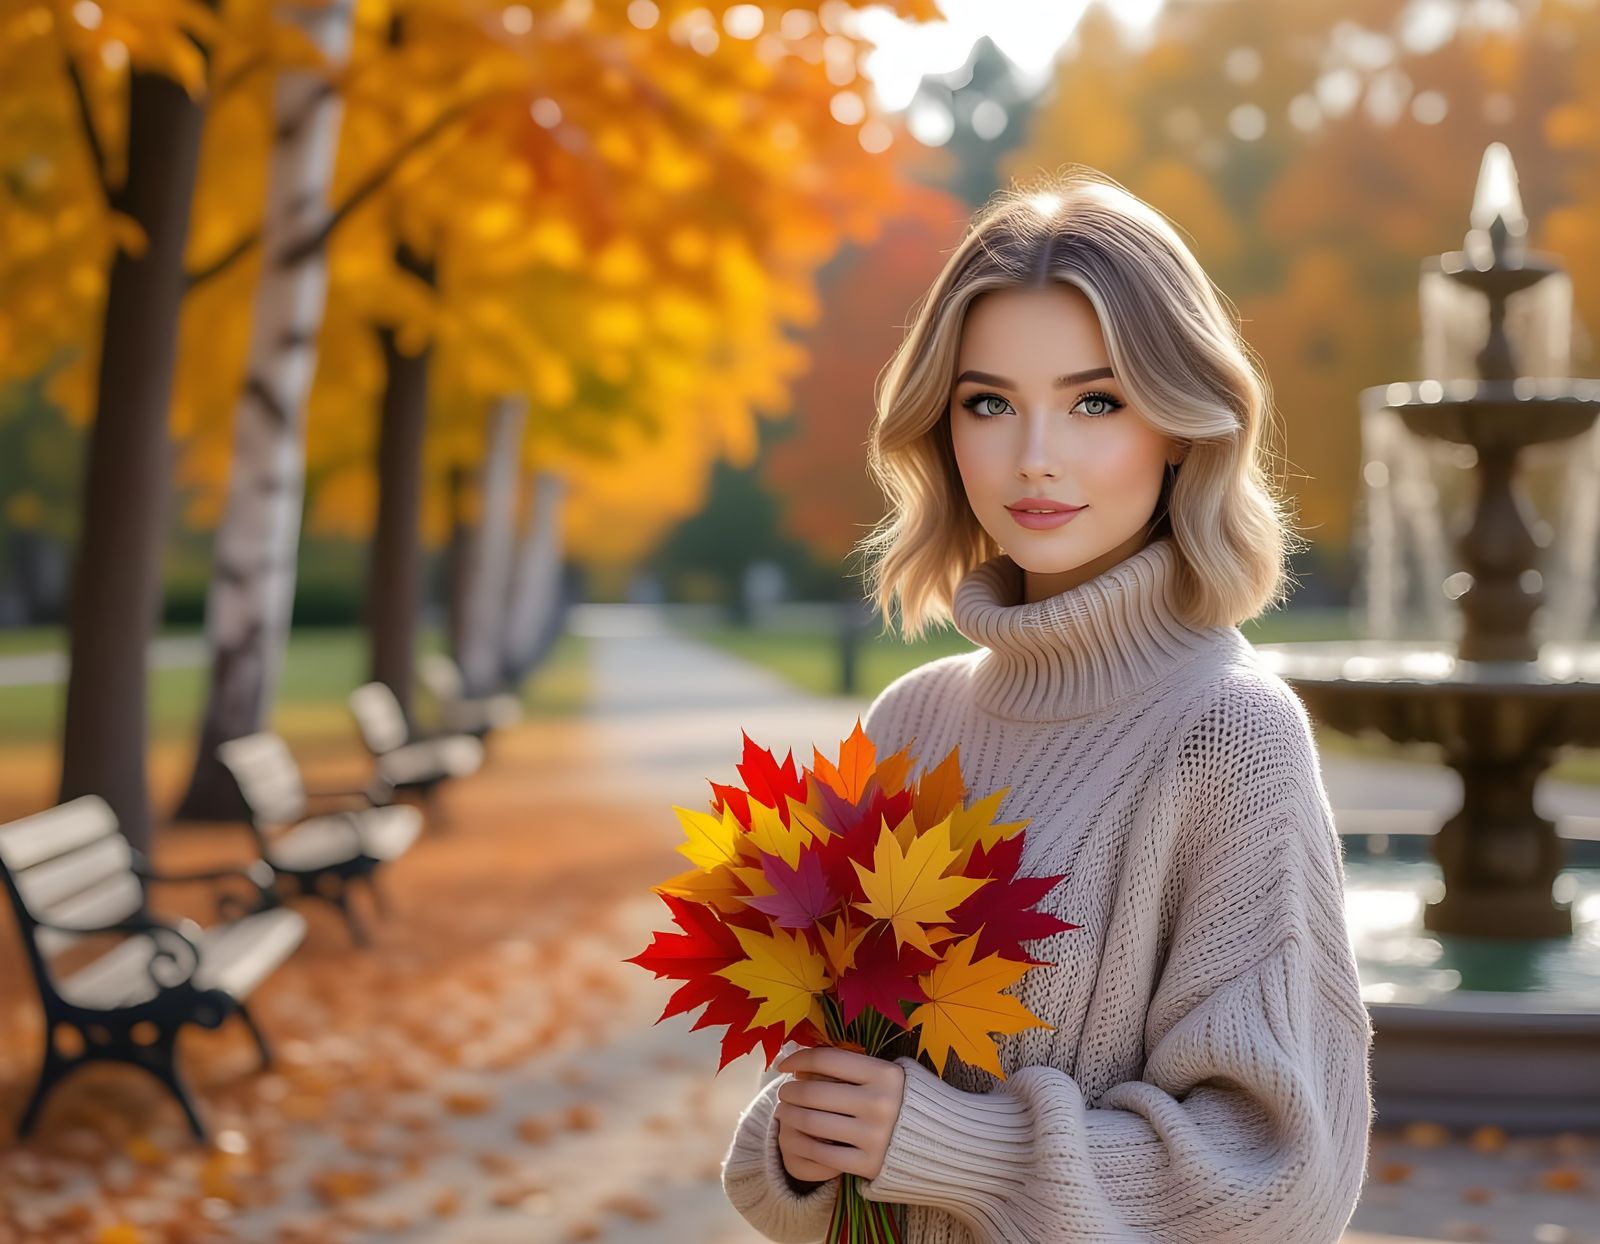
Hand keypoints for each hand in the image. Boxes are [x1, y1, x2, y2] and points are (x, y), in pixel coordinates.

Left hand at [773, 1044, 905, 1183]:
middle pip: (814, 1092)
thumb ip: (852, 1067)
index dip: (798, 1059)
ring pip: (812, 1122)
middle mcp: (880, 1102)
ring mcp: (875, 1135)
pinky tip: (798, 1137)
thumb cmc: (905, 1101)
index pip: (827, 1059)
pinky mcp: (869, 1164)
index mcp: (885, 1073)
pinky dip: (803, 1143)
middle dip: (790, 1091)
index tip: (784, 1064)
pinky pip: (822, 1153)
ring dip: (789, 1115)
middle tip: (785, 1092)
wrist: (943, 1145)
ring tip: (785, 1112)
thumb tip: (801, 1065)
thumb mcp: (889, 1074)